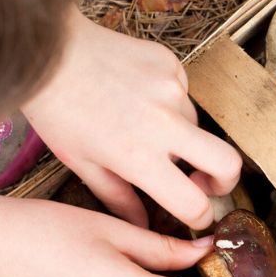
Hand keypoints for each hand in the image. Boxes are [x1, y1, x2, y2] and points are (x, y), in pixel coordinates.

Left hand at [24, 13, 240, 229]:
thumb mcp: (82, 165)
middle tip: (206, 183)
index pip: (193, 204)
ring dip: (182, 136)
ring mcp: (171, 90)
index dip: (200, 217)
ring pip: (197, 126)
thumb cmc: (56, 111)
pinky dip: (168, 103)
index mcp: (138, 157)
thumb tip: (144, 224)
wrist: (47, 51)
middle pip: (228, 163)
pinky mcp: (171, 64)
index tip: (195, 213)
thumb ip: (118, 199)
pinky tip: (136, 95)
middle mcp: (163, 124)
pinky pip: (183, 94)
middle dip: (225, 181)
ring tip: (142, 126)